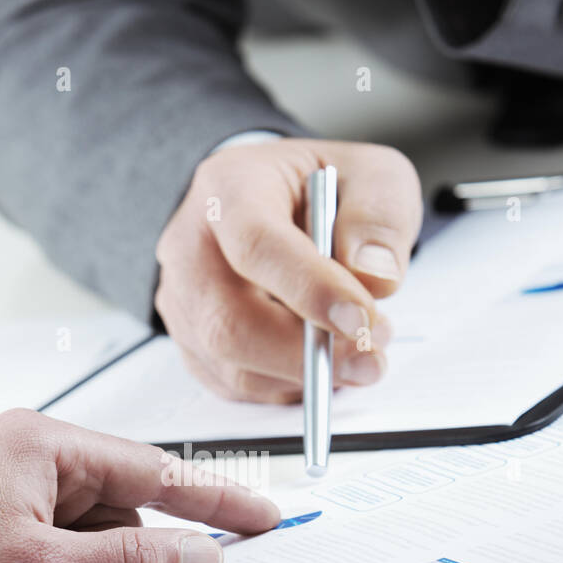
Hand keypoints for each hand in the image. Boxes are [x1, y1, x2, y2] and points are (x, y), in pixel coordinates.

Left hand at [0, 409, 278, 562]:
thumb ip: (133, 562)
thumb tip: (200, 556)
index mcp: (43, 443)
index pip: (156, 469)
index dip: (216, 499)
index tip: (261, 517)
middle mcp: (25, 452)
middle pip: (122, 500)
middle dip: (145, 548)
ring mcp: (4, 483)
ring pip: (87, 527)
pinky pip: (53, 540)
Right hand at [155, 138, 421, 402]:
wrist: (282, 204)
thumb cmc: (323, 191)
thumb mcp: (371, 176)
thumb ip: (378, 219)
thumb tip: (375, 280)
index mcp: (229, 187)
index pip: (255, 244)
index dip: (310, 289)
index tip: (363, 319)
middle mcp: (190, 245)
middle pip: (228, 322)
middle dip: (305, 353)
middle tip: (371, 359)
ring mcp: (184, 300)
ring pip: (232, 365)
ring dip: (303, 374)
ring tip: (359, 354)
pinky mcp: (193, 342)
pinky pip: (236, 385)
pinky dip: (288, 386)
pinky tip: (322, 360)